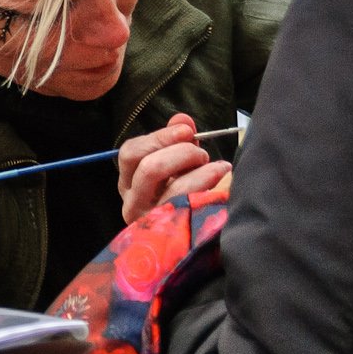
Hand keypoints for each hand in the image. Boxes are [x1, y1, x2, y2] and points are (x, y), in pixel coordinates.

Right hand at [117, 112, 231, 222]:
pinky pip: (191, 201)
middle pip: (147, 167)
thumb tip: (181, 118)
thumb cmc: (184, 196)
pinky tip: (223, 176)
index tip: (186, 130)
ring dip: (197, 168)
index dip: (158, 138)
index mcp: (129, 184)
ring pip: (173, 187)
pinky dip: (208, 182)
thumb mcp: (177, 167)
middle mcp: (133, 203)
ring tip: (215, 166)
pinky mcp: (174, 232)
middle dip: (180, 152)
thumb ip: (176, 142)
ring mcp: (152, 220)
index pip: (130, 153)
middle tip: (201, 153)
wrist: (199, 234)